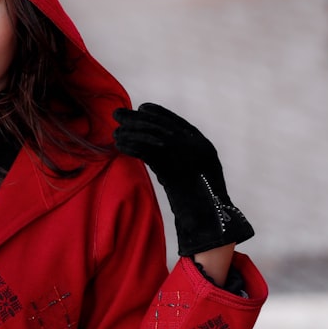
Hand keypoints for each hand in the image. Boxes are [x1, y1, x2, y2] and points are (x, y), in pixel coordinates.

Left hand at [113, 103, 253, 255]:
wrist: (212, 221)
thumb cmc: (201, 202)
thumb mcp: (195, 173)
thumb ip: (181, 157)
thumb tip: (155, 144)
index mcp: (204, 146)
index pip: (178, 122)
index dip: (158, 113)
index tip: (142, 107)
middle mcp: (198, 148)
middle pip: (163, 126)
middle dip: (138, 118)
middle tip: (118, 114)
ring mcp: (187, 158)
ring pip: (154, 137)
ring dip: (132, 131)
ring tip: (116, 131)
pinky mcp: (174, 170)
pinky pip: (149, 154)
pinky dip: (133, 147)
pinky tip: (120, 145)